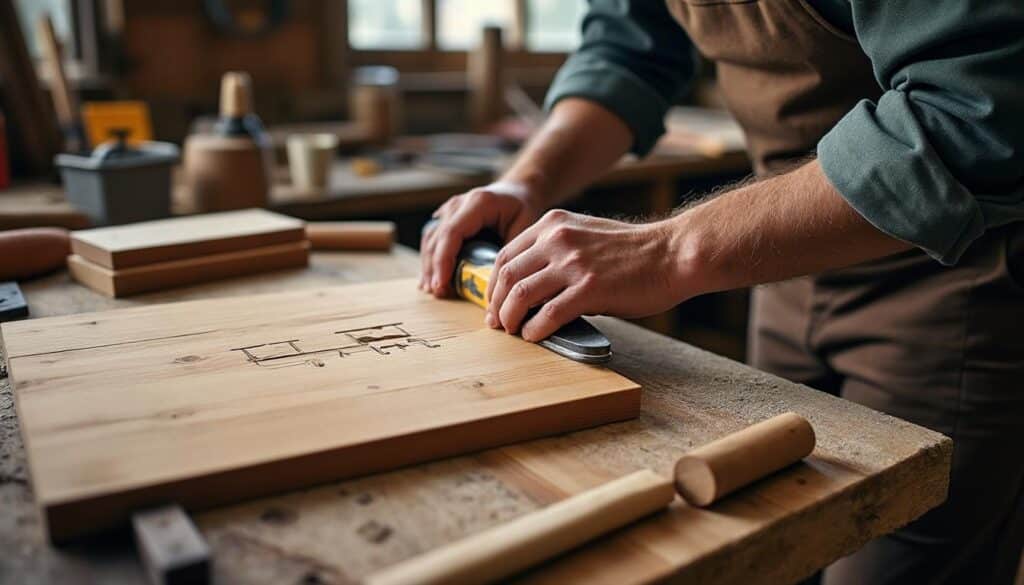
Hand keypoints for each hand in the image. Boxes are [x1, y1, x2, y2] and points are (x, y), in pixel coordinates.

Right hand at [420, 182, 542, 296]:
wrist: (517, 191)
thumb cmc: (522, 209)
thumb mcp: (525, 227)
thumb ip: (511, 252)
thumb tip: (498, 283)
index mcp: (478, 203)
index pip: (452, 232)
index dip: (443, 260)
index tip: (441, 284)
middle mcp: (458, 203)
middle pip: (437, 237)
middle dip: (434, 267)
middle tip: (438, 292)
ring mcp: (449, 209)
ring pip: (430, 239)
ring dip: (429, 265)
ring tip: (434, 289)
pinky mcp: (445, 218)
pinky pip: (432, 239)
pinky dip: (431, 259)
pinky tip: (431, 278)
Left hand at [486, 209, 685, 341]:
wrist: (673, 254)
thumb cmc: (634, 251)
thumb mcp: (586, 235)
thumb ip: (557, 252)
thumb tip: (532, 286)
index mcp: (553, 225)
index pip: (505, 254)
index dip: (493, 284)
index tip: (494, 303)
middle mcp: (558, 240)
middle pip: (506, 275)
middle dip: (496, 304)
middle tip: (497, 323)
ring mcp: (573, 264)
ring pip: (521, 295)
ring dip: (511, 319)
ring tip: (513, 331)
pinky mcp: (589, 289)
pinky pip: (549, 314)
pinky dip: (536, 330)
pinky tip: (536, 337)